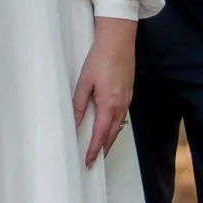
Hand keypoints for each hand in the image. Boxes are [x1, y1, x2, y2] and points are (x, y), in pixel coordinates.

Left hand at [73, 16, 135, 169]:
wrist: (118, 40)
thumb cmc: (100, 58)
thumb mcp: (84, 82)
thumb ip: (79, 105)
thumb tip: (73, 124)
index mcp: (109, 104)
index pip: (100, 135)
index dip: (93, 151)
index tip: (88, 163)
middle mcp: (121, 105)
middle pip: (111, 135)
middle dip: (102, 150)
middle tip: (93, 163)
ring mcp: (127, 100)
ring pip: (118, 127)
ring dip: (109, 140)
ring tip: (99, 150)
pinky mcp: (128, 94)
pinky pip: (122, 117)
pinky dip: (114, 128)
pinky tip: (108, 128)